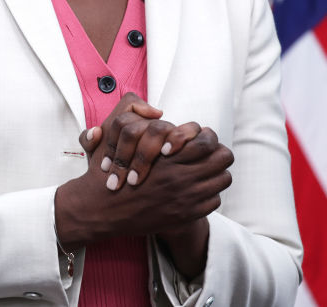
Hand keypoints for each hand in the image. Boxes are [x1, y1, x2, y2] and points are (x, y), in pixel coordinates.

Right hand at [56, 100, 233, 250]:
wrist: (103, 209)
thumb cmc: (109, 171)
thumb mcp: (113, 135)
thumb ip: (131, 114)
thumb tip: (157, 111)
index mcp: (167, 156)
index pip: (208, 141)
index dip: (206, 137)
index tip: (196, 140)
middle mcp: (181, 177)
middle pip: (223, 158)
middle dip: (216, 153)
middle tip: (206, 154)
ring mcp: (187, 198)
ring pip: (223, 179)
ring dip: (214, 174)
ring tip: (203, 171)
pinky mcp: (188, 215)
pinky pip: (214, 200)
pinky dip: (207, 194)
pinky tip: (194, 190)